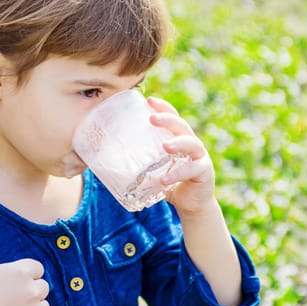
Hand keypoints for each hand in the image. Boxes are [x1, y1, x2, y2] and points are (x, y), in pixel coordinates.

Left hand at [147, 97, 215, 214]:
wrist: (189, 204)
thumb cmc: (167, 183)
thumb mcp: (151, 170)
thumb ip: (136, 163)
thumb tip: (101, 160)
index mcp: (178, 139)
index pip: (173, 118)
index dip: (163, 108)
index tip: (149, 100)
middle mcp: (191, 144)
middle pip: (182, 126)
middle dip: (168, 120)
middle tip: (152, 118)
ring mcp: (200, 157)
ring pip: (192, 144)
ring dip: (178, 143)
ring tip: (165, 146)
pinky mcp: (205, 172)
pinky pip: (192, 170)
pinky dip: (178, 174)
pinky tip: (164, 180)